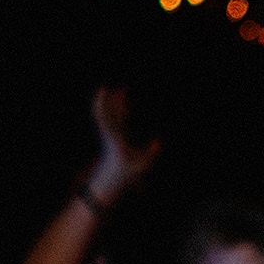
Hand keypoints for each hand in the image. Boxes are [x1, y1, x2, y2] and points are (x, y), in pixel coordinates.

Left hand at [86, 87, 160, 205]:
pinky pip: (116, 118)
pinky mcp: (115, 134)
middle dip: (111, 99)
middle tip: (117, 85)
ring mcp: (112, 133)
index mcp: (114, 137)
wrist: (112, 177)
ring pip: (111, 113)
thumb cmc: (127, 171)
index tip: (105, 93)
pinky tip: (124, 101)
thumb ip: (150, 153)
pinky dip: (119, 109)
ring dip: (115, 101)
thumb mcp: (141, 165)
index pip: (107, 118)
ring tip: (121, 88)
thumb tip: (158, 141)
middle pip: (108, 112)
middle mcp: (110, 132)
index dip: (106, 105)